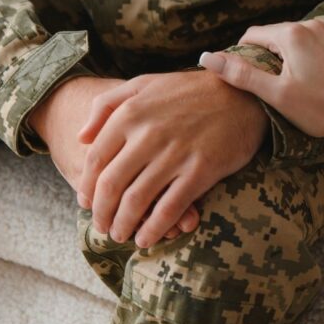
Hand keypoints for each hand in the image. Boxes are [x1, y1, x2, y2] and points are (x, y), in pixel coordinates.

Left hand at [28, 76, 198, 239]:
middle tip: (102, 226)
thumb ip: (106, 105)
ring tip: (121, 234)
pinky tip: (146, 239)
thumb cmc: (190, 91)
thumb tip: (80, 137)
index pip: (96, 160)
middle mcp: (148, 134)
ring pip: (136, 201)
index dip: (87, 188)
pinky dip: (153, 228)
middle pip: (111, 185)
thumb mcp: (144, 84)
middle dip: (102, 213)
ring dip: (123, 225)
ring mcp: (175, 154)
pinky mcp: (201, 170)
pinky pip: (169, 208)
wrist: (242, 94)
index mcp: (130, 113)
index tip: (87, 204)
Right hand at [199, 20, 323, 140]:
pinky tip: (308, 77)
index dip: (242, 55)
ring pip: (293, 39)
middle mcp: (310, 24)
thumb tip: (207, 58)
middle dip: (265, 55)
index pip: (252, 35)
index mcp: (290, 33)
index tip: (245, 78)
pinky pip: (312, 42)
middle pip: (273, 35)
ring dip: (285, 55)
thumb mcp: (275, 94)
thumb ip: (241, 74)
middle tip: (266, 84)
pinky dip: (304, 55)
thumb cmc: (318, 107)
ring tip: (287, 82)